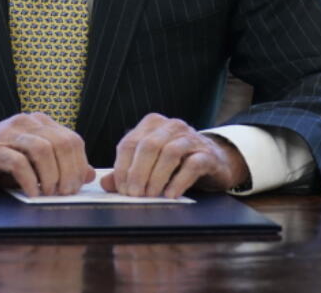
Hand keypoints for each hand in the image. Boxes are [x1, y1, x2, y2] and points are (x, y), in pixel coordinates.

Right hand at [0, 113, 94, 196]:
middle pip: (61, 144)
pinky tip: (32, 193)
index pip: (72, 140)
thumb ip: (60, 164)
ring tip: (49, 194)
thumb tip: (88, 174)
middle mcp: (25, 123)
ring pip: (43, 150)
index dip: (79, 165)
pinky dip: (30, 180)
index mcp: (38, 123)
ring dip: (52, 176)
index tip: (76, 186)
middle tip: (64, 194)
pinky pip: (18, 163)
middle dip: (68, 173)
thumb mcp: (33, 162)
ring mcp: (8, 134)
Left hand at [100, 113, 248, 197]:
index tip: (121, 189)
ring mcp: (191, 137)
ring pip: (169, 153)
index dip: (122, 167)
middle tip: (134, 195)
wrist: (215, 161)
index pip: (129, 143)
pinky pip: (192, 165)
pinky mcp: (208, 154)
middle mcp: (171, 126)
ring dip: (156, 177)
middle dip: (138, 173)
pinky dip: (178, 181)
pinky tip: (170, 195)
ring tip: (151, 196)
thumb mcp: (151, 164)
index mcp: (152, 124)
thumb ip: (128, 171)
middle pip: (148, 146)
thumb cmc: (177, 163)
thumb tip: (105, 184)